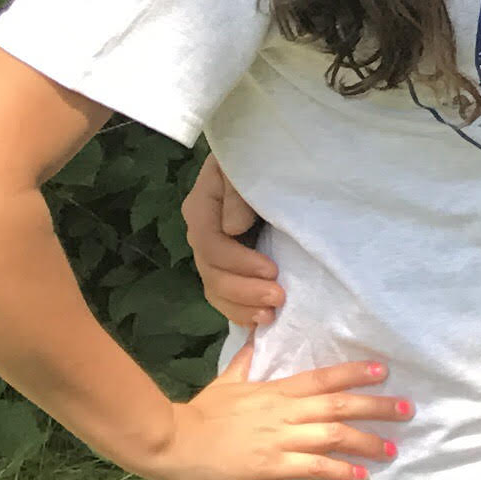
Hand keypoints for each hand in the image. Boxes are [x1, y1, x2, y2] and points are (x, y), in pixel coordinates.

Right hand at [137, 347, 409, 479]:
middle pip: (339, 406)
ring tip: (392, 448)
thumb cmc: (200, 413)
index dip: (355, 373)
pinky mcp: (271, 464)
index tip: (383, 371)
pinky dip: (340, 471)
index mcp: (276, 390)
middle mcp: (285, 411)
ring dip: (367, 442)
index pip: (324, 378)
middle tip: (407, 409)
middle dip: (376, 407)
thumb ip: (247, 362)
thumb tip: (257, 336)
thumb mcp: (226, 382)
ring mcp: (280, 438)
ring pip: (334, 436)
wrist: (173, 441)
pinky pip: (314, 467)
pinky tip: (360, 475)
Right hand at [184, 153, 285, 328]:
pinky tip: (258, 324)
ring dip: (242, 307)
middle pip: (212, 272)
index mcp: (202, 207)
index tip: (272, 269)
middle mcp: (204, 233)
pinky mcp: (231, 265)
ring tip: (270, 317)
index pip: (210, 243)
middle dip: (244, 290)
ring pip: (216, 289)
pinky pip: (226, 296)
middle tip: (278, 298)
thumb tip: (233, 227)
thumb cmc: (260, 154)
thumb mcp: (246, 164)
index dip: (238, 261)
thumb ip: (237, 191)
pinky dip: (240, 312)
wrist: (268, 157)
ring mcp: (215, 252)